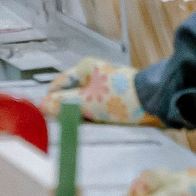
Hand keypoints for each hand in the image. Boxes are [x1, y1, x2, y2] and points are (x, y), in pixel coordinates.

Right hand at [43, 58, 157, 126]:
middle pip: (71, 96)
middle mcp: (94, 74)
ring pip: (85, 105)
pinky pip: (98, 110)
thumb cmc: (119, 98)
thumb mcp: (86, 102)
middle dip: (69, 111)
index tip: (49, 119)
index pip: (58, 85)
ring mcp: (106, 87)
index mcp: (84, 68)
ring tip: (85, 128)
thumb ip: (62, 104)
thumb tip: (41, 105)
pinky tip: (98, 128)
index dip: (52, 101)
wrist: (154, 102)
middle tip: (68, 126)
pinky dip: (96, 119)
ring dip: (83, 117)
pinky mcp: (116, 99)